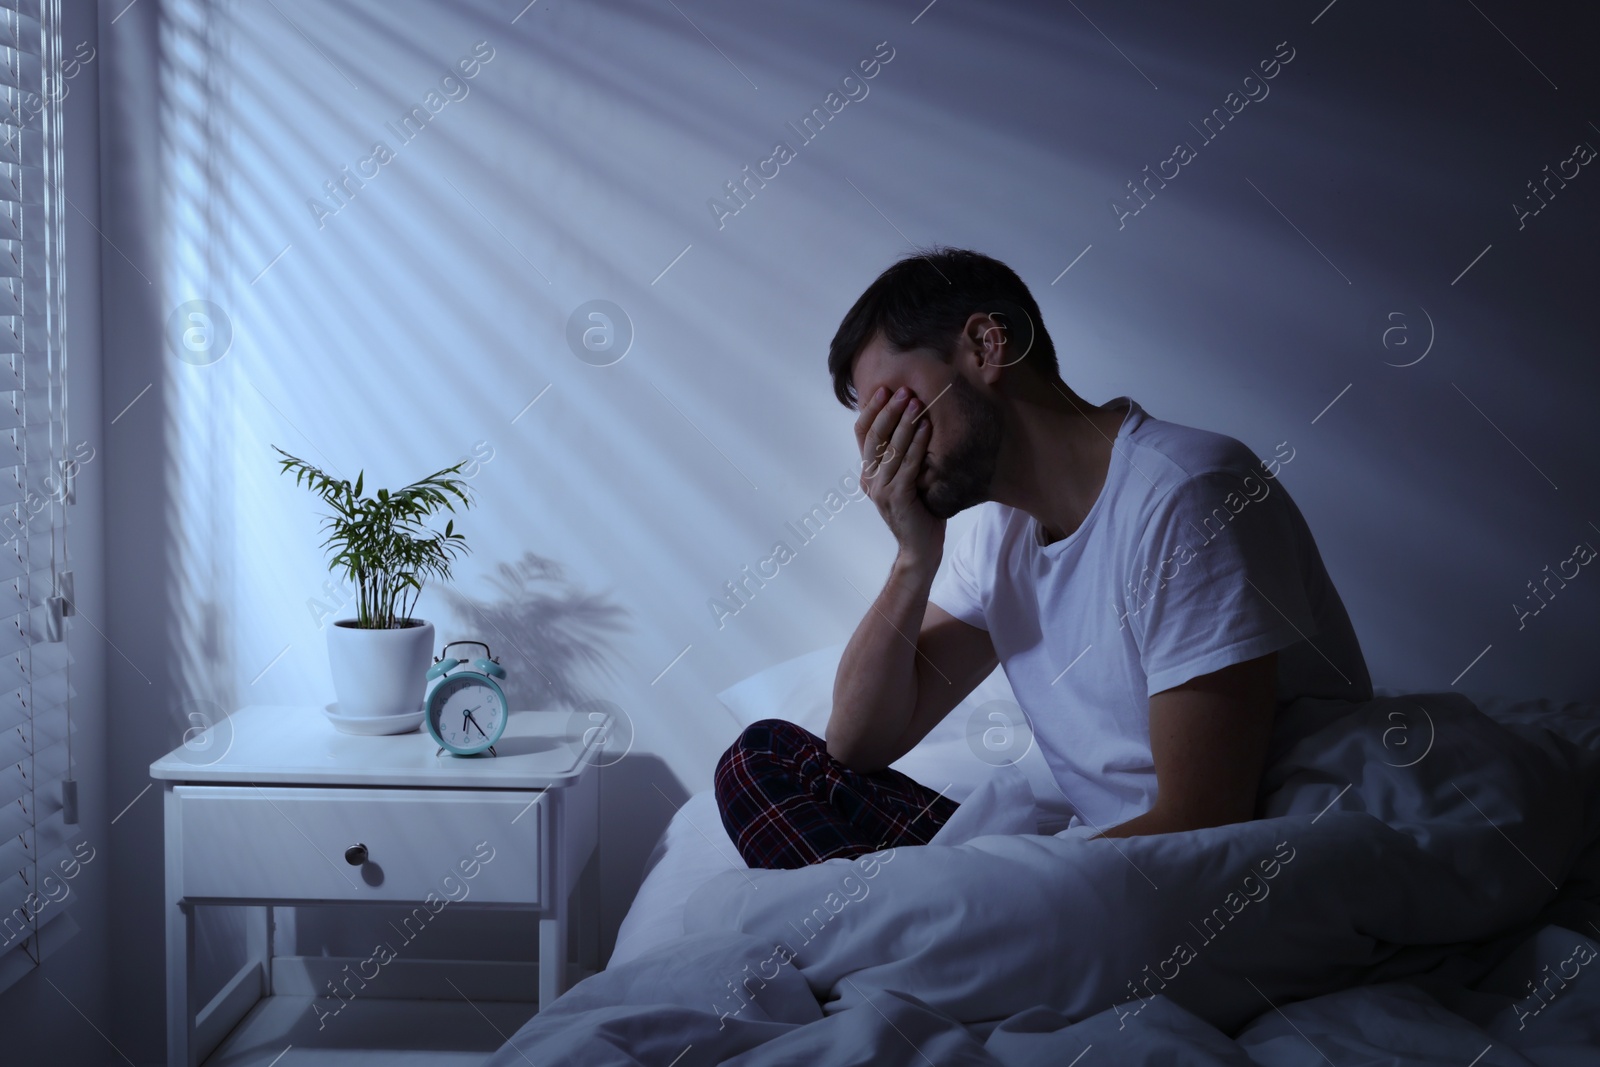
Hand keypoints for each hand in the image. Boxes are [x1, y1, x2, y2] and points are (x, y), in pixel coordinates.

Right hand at [855, 386, 944, 564]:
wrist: (920, 548)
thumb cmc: (918, 511)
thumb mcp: (905, 479)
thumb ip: (901, 457)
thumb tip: (911, 420)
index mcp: (868, 472)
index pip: (863, 434)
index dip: (871, 410)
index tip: (884, 389)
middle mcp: (869, 479)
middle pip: (873, 437)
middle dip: (888, 410)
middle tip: (903, 390)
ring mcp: (881, 489)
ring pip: (890, 448)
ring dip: (904, 422)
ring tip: (916, 402)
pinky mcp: (897, 497)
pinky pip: (907, 464)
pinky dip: (917, 443)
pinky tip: (926, 427)